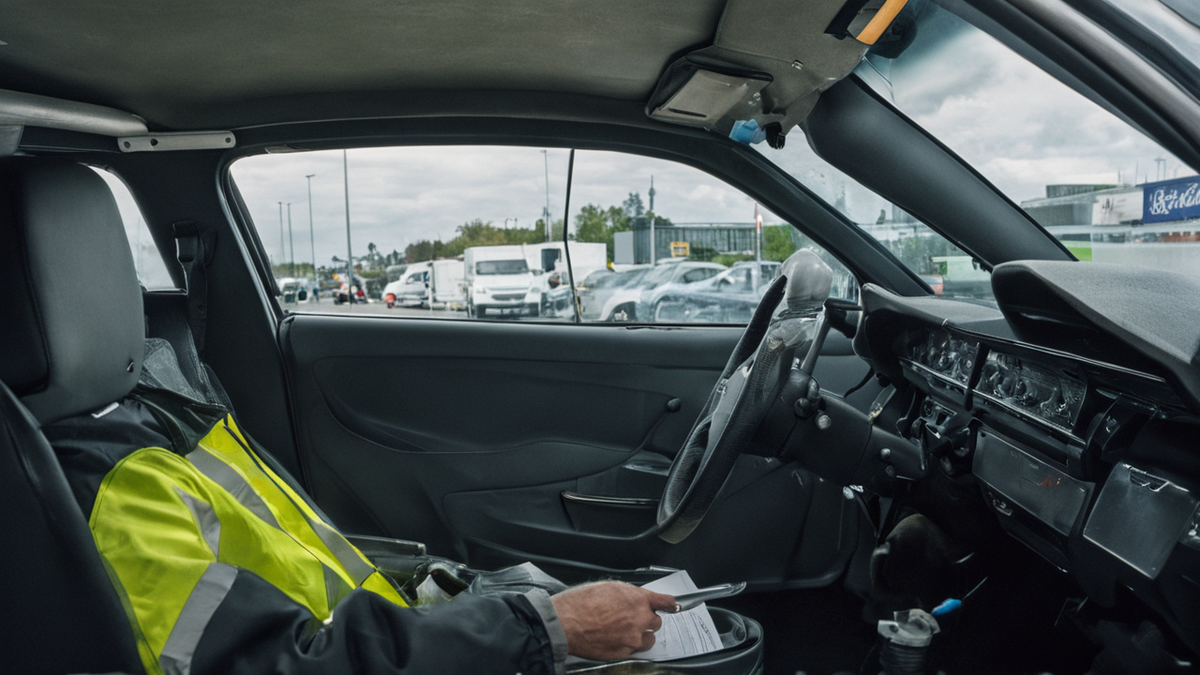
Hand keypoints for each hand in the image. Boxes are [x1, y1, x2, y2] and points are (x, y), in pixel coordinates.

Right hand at [550, 581, 676, 660]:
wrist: (567, 623)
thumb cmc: (582, 603)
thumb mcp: (609, 587)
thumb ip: (629, 594)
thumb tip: (636, 599)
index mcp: (638, 599)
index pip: (666, 602)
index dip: (669, 604)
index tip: (672, 606)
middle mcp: (640, 618)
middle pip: (657, 621)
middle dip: (647, 619)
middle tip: (632, 617)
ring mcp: (633, 637)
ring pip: (649, 638)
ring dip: (642, 634)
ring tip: (625, 630)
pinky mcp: (625, 652)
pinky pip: (636, 649)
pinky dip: (630, 644)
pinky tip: (616, 638)